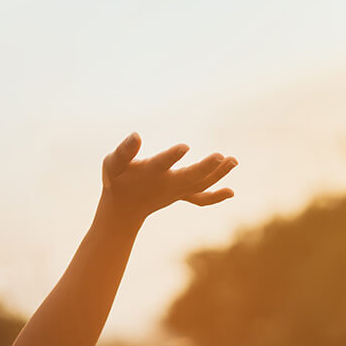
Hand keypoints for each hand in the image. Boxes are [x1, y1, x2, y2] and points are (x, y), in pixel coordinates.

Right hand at [99, 132, 236, 227]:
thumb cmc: (116, 180)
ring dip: (218, 175)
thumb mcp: (112, 164)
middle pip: (189, 178)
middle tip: (221, 156)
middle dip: (205, 168)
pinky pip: (201, 198)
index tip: (185, 147)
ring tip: (233, 160)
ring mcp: (177, 191)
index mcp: (149, 173)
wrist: (123, 209)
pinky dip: (215, 196)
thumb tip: (136, 135)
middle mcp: (166, 184)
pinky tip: (231, 192)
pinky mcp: (182, 194)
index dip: (171, 157)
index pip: (161, 164)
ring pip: (200, 185)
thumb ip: (124, 151)